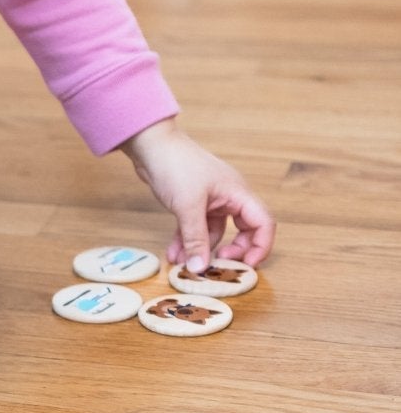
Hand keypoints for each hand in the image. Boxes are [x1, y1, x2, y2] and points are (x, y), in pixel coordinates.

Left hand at [119, 117, 274, 274]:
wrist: (149, 144)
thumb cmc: (175, 164)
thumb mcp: (187, 206)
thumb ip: (196, 239)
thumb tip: (200, 268)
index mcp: (238, 193)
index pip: (263, 223)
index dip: (260, 247)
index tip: (247, 266)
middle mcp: (229, 197)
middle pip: (243, 231)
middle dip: (232, 251)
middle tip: (217, 266)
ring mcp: (211, 199)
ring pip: (215, 232)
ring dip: (201, 249)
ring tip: (185, 265)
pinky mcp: (193, 202)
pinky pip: (196, 227)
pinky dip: (187, 241)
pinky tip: (174, 254)